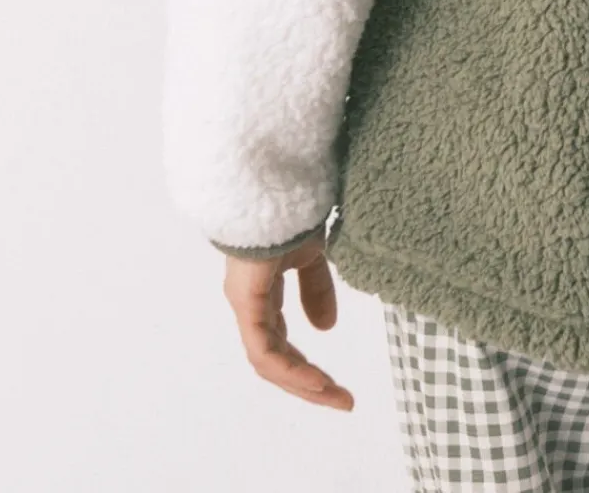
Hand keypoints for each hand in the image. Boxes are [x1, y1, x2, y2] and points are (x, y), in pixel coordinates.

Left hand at [222, 225, 353, 409]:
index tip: (338, 386)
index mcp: (263, 294)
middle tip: (342, 401)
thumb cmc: (289, 211)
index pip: (280, 344)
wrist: (273, 186)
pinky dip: (289, 369)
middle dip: (308, 385)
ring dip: (302, 383)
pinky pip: (264, 350)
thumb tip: (325, 328)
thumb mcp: (311, 255)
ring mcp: (245, 305)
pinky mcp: (246, 302)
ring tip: (334, 396)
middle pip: (274, 360)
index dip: (306, 367)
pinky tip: (314, 380)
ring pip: (269, 362)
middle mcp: (250, 305)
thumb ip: (316, 289)